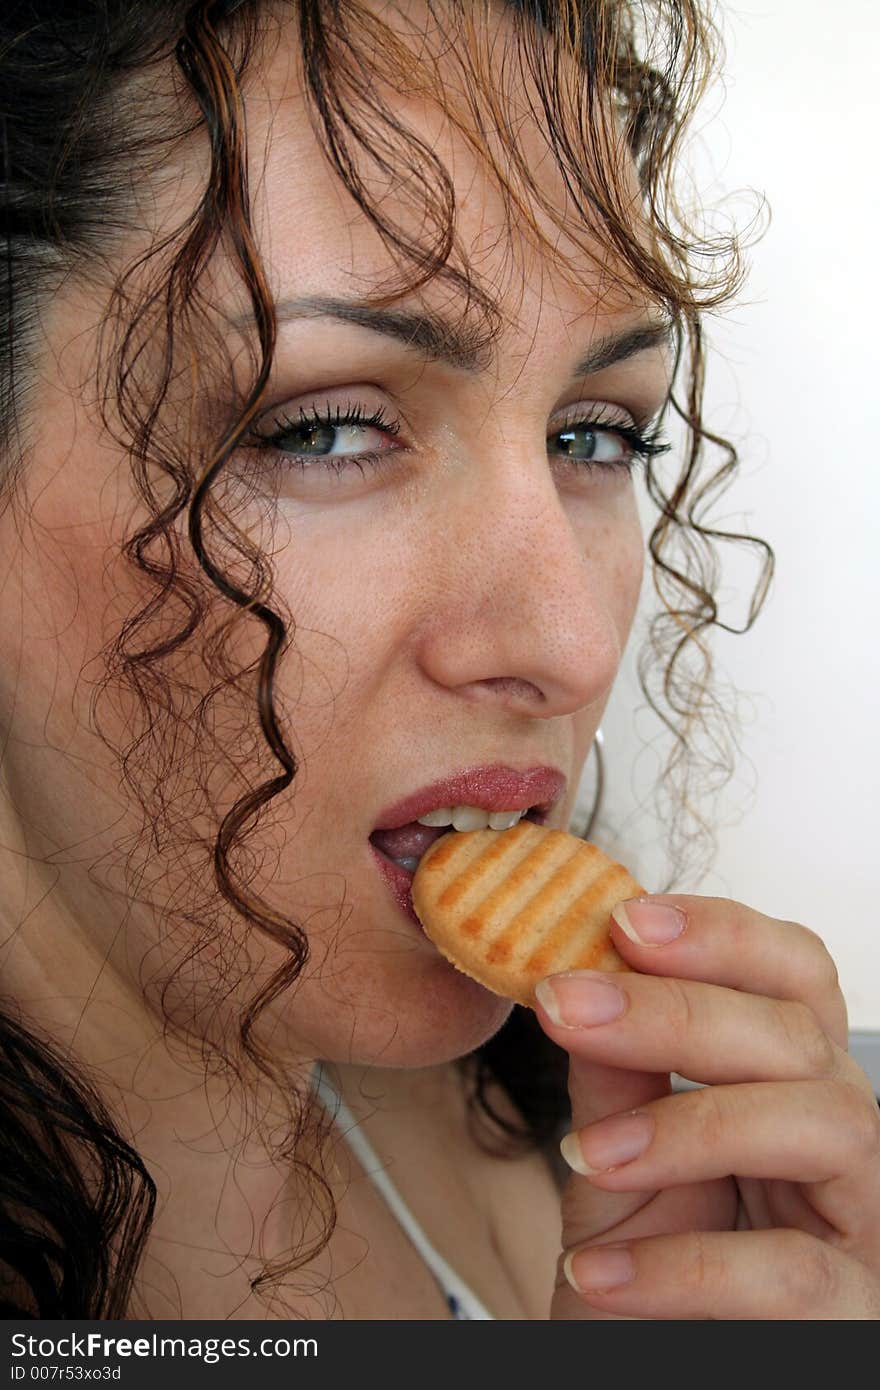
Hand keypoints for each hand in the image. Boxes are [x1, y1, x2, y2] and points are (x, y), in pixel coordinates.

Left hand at [535, 895, 879, 1318]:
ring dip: (690, 1124)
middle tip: (564, 1003)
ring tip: (587, 1153)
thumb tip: (580, 978)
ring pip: (821, 1124)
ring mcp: (866, 1224)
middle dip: (676, 1009)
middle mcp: (846, 1138)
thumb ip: (613, 1078)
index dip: (722, 933)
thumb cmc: (642, 1272)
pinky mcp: (855, 1316)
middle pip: (797, 1035)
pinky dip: (683, 1269)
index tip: (623, 921)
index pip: (795, 975)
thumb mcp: (613, 1166)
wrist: (640, 1371)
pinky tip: (598, 1274)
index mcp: (791, 1082)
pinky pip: (789, 1272)